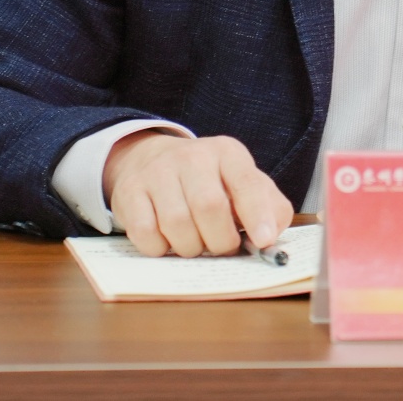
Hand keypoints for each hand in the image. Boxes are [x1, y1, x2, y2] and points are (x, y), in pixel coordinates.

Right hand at [102, 131, 294, 257]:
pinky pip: (146, 234)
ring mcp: (157, 172)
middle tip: (221, 247)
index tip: (262, 241)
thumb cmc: (208, 182)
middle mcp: (192, 156)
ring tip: (194, 242)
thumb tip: (272, 235)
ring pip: (177, 224)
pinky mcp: (129, 192)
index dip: (256, 214)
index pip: (246, 182)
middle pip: (210, 208)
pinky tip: (166, 240)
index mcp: (227, 153)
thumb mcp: (242, 184)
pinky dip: (160, 248)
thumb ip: (268, 207)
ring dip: (190, 247)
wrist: (151, 160)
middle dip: (220, 241)